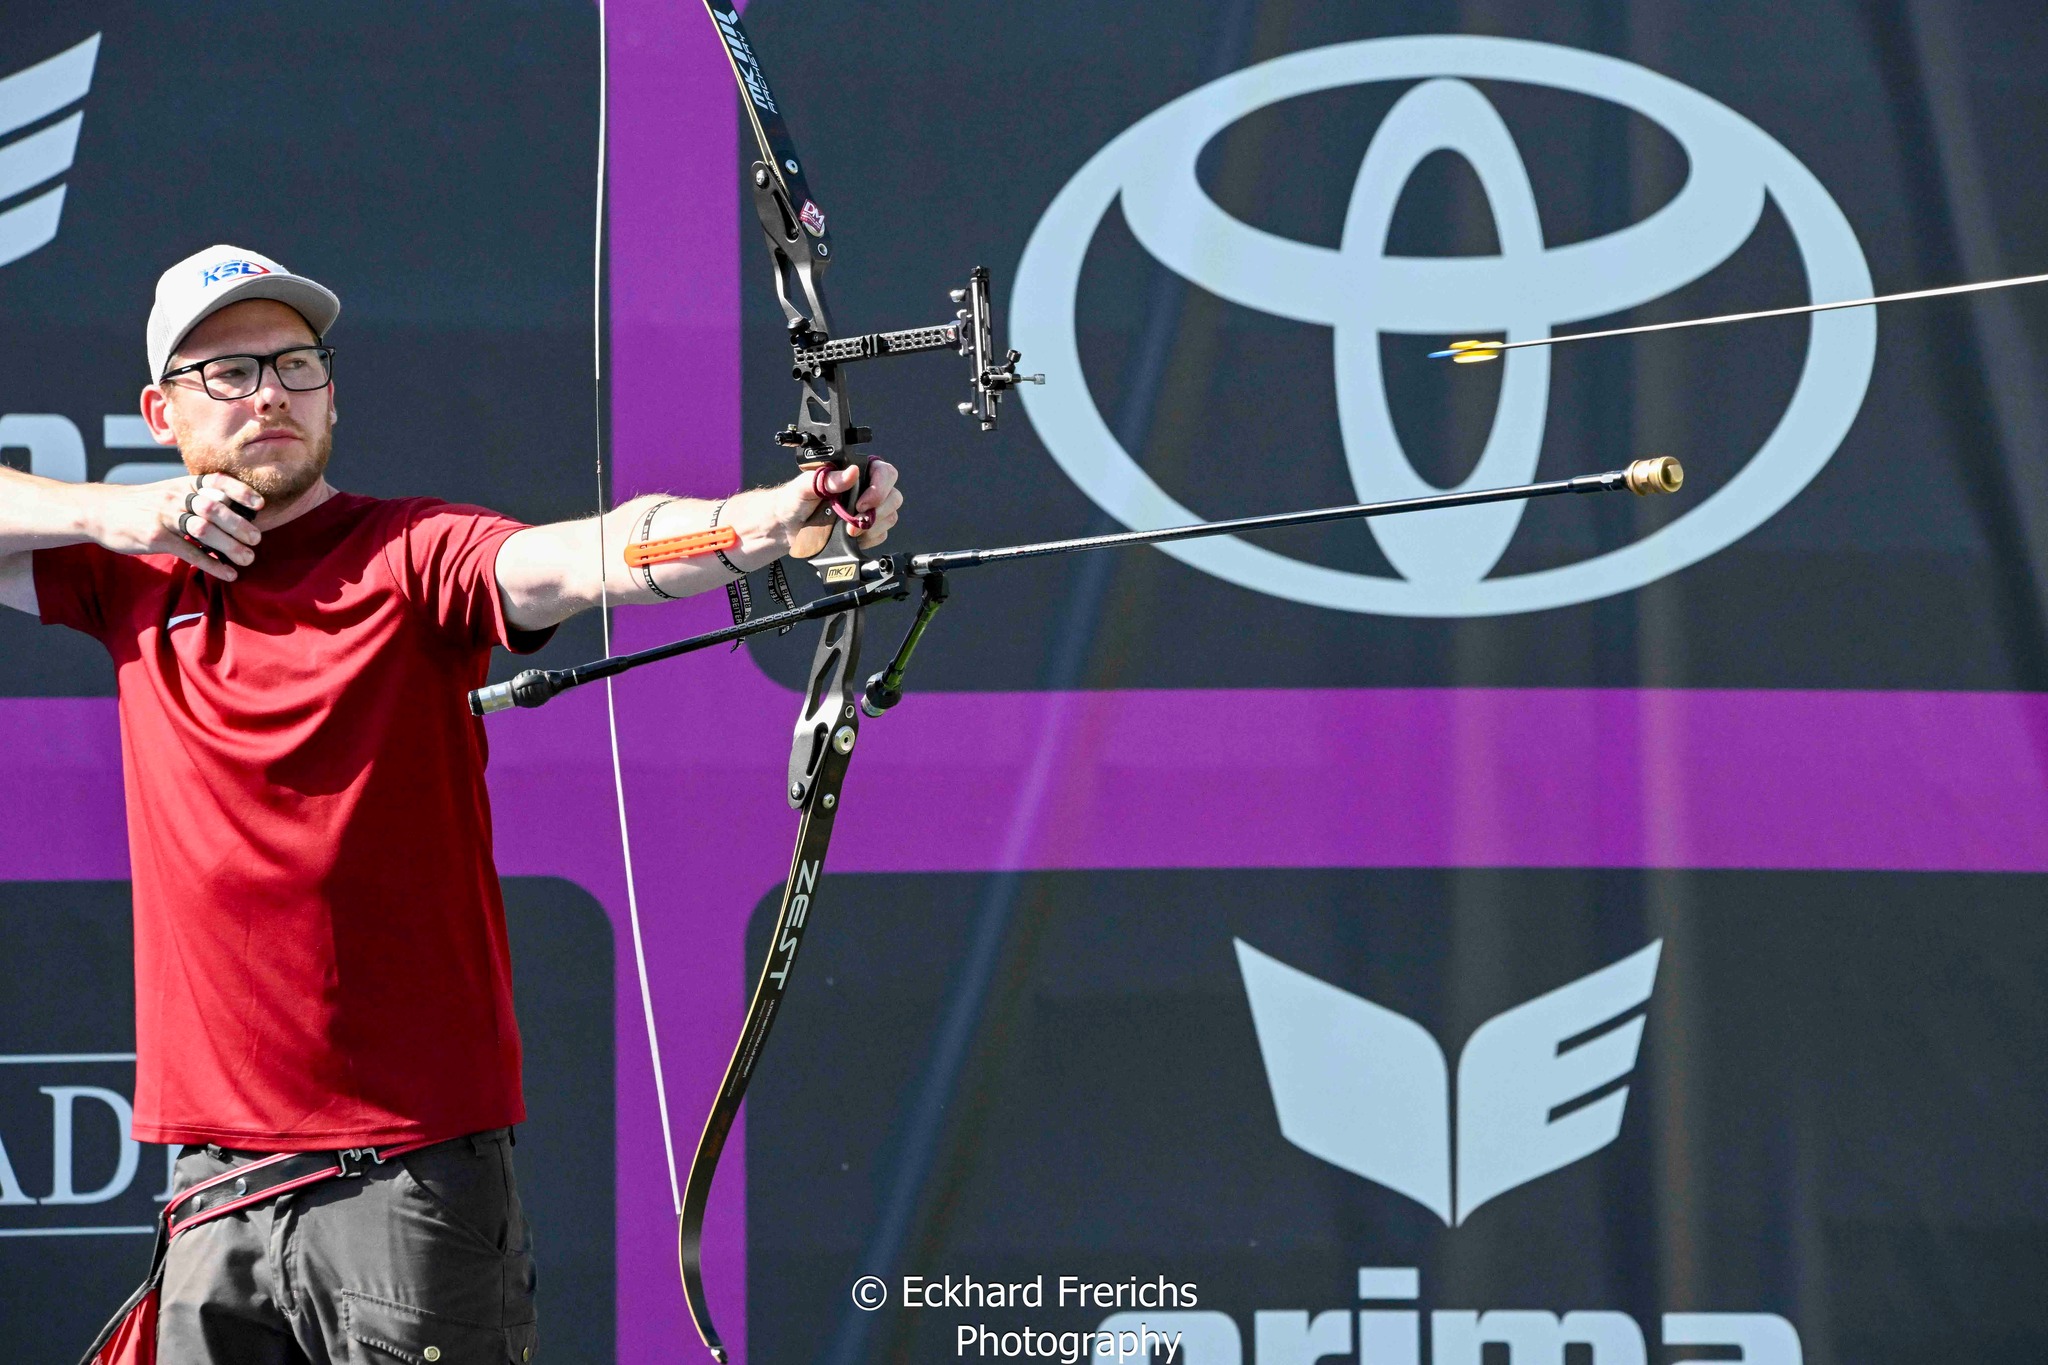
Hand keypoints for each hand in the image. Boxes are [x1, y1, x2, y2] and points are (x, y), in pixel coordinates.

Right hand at [93, 473, 264, 581]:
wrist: (100, 511)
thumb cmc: (142, 505)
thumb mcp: (169, 492)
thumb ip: (196, 498)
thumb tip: (232, 511)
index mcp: (183, 484)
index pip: (216, 481)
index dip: (240, 491)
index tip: (259, 504)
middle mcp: (176, 497)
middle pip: (214, 508)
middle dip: (239, 524)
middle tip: (257, 540)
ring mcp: (165, 516)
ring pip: (204, 530)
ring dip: (230, 546)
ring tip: (248, 559)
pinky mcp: (156, 537)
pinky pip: (190, 552)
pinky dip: (212, 564)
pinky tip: (228, 573)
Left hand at [781, 459, 903, 559]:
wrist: (787, 527)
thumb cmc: (794, 501)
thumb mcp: (806, 486)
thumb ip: (828, 478)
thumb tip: (851, 473)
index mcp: (855, 471)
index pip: (884, 472)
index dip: (880, 488)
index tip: (861, 504)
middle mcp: (867, 488)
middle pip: (893, 496)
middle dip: (876, 513)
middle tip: (853, 522)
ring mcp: (869, 510)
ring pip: (890, 516)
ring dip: (871, 527)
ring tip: (849, 530)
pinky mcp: (868, 529)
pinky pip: (882, 534)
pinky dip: (869, 538)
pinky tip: (851, 537)